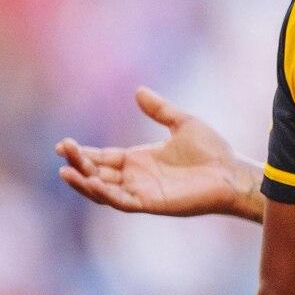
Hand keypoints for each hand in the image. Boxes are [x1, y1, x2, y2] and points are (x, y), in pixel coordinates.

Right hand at [56, 87, 250, 216]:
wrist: (231, 172)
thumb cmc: (212, 150)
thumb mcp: (183, 123)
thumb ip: (160, 110)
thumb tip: (138, 91)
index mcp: (139, 159)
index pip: (102, 157)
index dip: (83, 153)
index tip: (63, 144)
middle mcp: (136, 177)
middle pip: (97, 173)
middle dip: (79, 163)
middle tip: (64, 151)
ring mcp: (142, 191)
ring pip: (103, 190)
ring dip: (84, 182)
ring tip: (66, 171)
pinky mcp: (150, 203)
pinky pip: (121, 201)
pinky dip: (104, 194)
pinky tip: (92, 182)